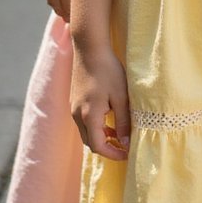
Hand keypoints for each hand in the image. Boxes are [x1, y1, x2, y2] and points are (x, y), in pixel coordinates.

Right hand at [71, 44, 130, 159]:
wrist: (90, 49)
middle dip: (107, 148)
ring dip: (101, 137)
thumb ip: (123, 121)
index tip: (127, 153)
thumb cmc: (108, 70)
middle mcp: (77, 115)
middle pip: (90, 142)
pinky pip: (84, 122)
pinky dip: (96, 127)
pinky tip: (109, 119)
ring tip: (119, 134)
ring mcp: (74, 108)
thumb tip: (126, 142)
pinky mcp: (74, 101)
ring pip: (86, 132)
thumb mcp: (120, 96)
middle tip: (124, 146)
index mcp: (89, 116)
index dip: (113, 154)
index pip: (98, 146)